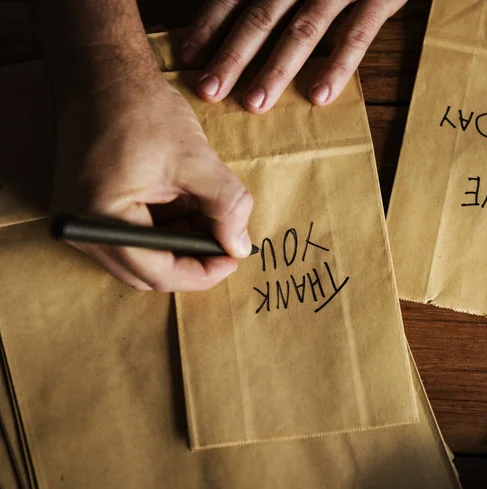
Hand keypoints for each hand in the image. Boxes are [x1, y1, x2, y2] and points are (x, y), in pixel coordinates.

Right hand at [51, 72, 253, 291]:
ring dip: (181, 241)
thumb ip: (226, 207)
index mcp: (100, 218)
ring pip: (143, 255)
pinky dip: (165, 227)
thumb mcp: (196, 160)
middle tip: (226, 240)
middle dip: (192, 258)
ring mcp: (81, 219)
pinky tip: (187, 204)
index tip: (234, 258)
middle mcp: (81, 227)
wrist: (103, 72)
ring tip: (209, 214)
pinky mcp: (90, 208)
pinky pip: (134, 235)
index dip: (202, 272)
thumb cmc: (141, 108)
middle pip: (147, 271)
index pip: (158, 273)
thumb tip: (241, 248)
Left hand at [181, 0, 406, 112]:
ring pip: (303, 29)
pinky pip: (357, 35)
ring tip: (255, 104)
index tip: (188, 57)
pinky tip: (319, 96)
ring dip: (277, 68)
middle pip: (261, 16)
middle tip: (209, 91)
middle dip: (233, 56)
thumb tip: (231, 18)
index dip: (210, 25)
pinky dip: (338, 65)